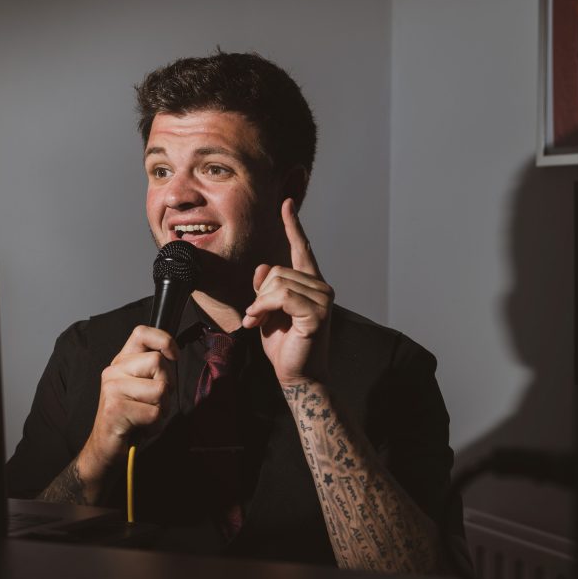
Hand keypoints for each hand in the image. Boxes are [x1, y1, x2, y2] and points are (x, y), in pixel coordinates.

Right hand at [77, 325, 176, 481]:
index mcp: (121, 361)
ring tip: (146, 415)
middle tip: (154, 401)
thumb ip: (154, 370)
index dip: (164, 340)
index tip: (173, 356)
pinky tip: (140, 427)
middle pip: (158, 361)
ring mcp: (112, 389)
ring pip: (160, 388)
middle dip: (167, 385)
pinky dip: (154, 424)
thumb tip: (173, 355)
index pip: (142, 332)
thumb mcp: (142, 387)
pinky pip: (154, 412)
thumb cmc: (131, 417)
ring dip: (162, 408)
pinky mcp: (115, 409)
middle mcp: (114, 370)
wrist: (106, 447)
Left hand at [242, 197, 332, 386]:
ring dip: (259, 304)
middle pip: (277, 270)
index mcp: (310, 283)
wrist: (296, 374)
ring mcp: (322, 299)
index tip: (286, 204)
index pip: (301, 249)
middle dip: (258, 294)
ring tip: (257, 321)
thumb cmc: (284, 344)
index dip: (293, 226)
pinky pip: (281, 296)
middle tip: (254, 316)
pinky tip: (259, 322)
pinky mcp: (317, 312)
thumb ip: (266, 287)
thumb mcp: (268, 310)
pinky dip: (264, 308)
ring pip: (277, 282)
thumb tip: (263, 267)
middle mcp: (320, 287)